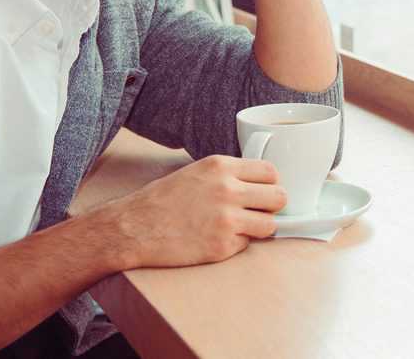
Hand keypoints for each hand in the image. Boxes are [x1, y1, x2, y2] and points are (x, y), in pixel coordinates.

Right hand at [103, 155, 286, 268]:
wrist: (133, 228)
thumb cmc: (162, 200)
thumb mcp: (197, 171)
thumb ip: (229, 174)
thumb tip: (260, 184)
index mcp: (221, 167)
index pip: (271, 172)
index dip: (271, 184)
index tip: (264, 192)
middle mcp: (227, 190)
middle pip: (279, 197)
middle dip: (271, 206)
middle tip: (258, 211)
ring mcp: (226, 219)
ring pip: (270, 225)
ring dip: (259, 228)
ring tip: (238, 227)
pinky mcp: (221, 246)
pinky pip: (247, 245)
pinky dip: (236, 244)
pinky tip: (216, 238)